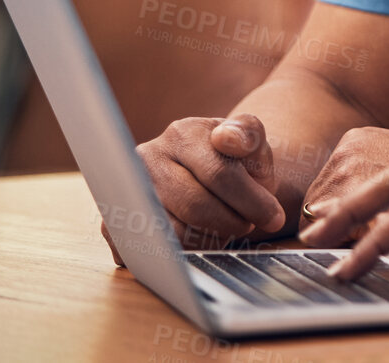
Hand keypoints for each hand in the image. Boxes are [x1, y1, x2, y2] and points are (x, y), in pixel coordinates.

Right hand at [113, 114, 284, 256]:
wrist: (212, 178)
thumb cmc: (236, 163)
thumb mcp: (253, 144)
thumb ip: (250, 136)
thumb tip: (226, 138)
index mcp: (183, 133)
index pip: (219, 173)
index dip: (251, 200)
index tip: (273, 218)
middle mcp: (148, 157)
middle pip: (195, 205)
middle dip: (231, 222)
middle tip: (248, 228)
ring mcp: (127, 189)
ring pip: (171, 231)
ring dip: (207, 240)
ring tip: (225, 231)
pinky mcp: (114, 222)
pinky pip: (149, 249)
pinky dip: (178, 254)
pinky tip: (198, 243)